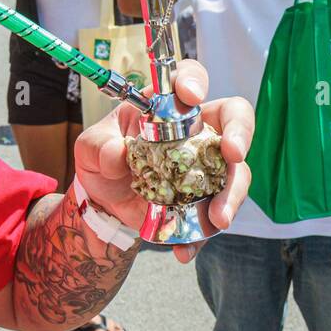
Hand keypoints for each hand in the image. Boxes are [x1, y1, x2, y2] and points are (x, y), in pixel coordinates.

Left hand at [73, 59, 253, 263]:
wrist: (105, 202)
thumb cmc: (103, 159)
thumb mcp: (90, 149)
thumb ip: (99, 146)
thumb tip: (118, 153)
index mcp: (169, 107)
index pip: (191, 80)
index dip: (194, 81)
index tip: (190, 96)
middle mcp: (197, 131)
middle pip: (235, 119)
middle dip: (240, 133)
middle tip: (233, 155)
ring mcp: (208, 166)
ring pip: (236, 172)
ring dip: (231, 196)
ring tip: (216, 220)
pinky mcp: (207, 199)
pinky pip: (216, 215)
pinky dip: (203, 235)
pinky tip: (184, 250)